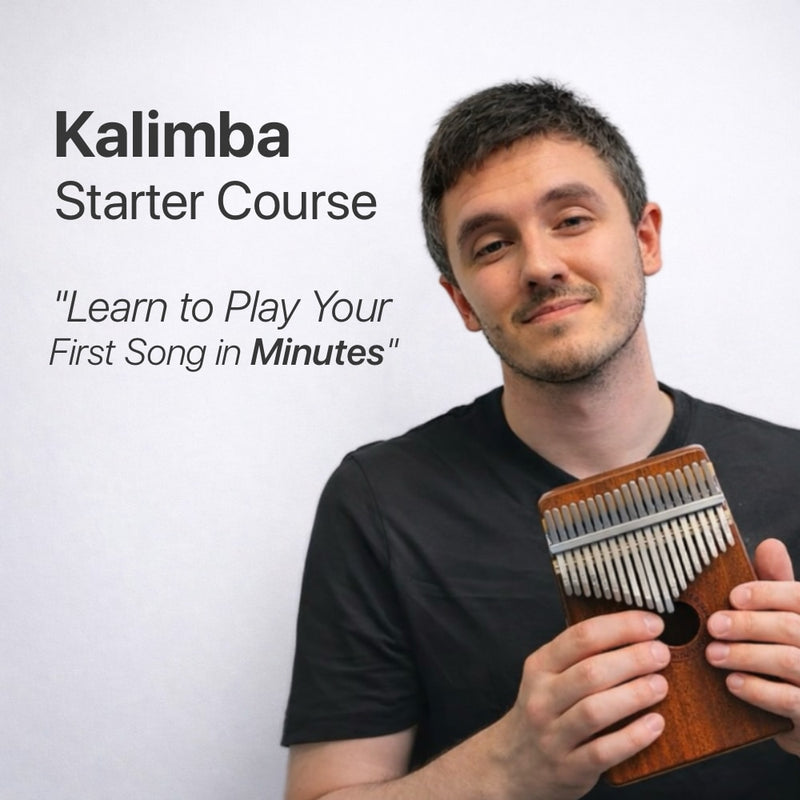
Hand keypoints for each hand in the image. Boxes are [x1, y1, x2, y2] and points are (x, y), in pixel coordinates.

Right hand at [492, 610, 669, 799]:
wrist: (515, 764)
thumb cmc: (546, 711)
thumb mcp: (549, 676)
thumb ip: (582, 657)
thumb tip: (638, 635)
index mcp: (540, 666)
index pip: (580, 637)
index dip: (621, 627)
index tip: (652, 624)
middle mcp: (542, 697)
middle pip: (590, 672)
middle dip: (632, 659)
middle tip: (661, 653)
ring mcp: (553, 734)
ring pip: (594, 710)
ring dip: (634, 695)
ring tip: (660, 685)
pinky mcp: (569, 767)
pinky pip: (603, 751)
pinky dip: (633, 737)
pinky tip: (656, 723)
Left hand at [706, 538, 799, 755]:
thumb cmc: (793, 653)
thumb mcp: (788, 615)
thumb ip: (778, 583)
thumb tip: (770, 545)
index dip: (766, 593)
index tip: (734, 596)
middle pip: (791, 627)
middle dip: (747, 624)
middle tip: (713, 626)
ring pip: (788, 662)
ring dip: (745, 655)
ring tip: (713, 654)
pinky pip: (789, 700)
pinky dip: (757, 690)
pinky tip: (732, 682)